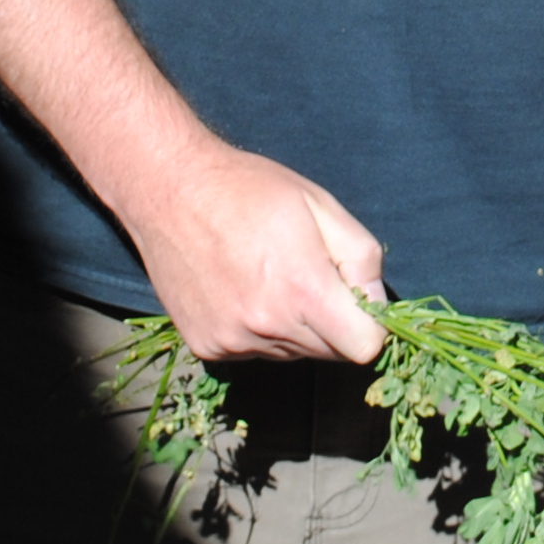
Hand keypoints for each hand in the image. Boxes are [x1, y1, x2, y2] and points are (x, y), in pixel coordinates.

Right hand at [117, 136, 389, 364]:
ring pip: (292, 353)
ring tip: (269, 275)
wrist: (169, 190)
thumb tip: (375, 301)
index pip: (364, 348)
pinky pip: (254, 352)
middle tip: (309, 274)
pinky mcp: (207, 346)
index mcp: (303, 291)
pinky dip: (258, 330)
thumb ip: (362, 256)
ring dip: (294, 325)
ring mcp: (233, 341)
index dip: (370, 324)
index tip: (355, 298)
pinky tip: (241, 288)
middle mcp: (267, 327)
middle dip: (333, 322)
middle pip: (330, 352)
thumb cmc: (250, 189)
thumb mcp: (321, 204)